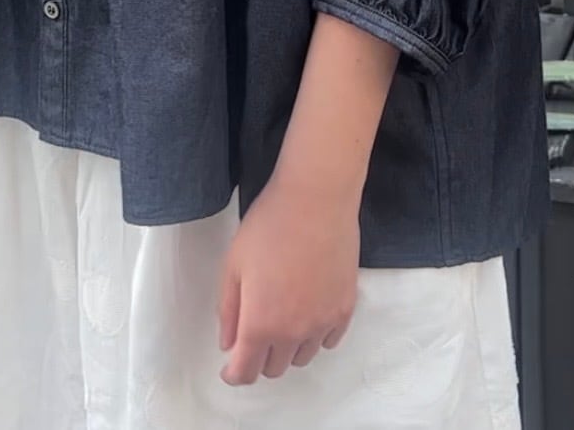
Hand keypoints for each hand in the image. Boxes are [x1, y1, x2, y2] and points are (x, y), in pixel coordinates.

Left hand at [217, 175, 359, 384]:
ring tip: (283, 315)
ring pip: (302, 357)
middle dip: (260, 356)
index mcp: (260, 324)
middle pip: (274, 368)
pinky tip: (308, 310)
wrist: (316, 199)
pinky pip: (328, 341)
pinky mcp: (345, 308)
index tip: (231, 366)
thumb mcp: (233, 264)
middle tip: (255, 328)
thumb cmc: (269, 226)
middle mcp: (293, 333)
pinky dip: (315, 336)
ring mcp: (323, 323)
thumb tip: (229, 344)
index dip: (234, 373)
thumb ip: (228, 310)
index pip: (246, 372)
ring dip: (288, 348)